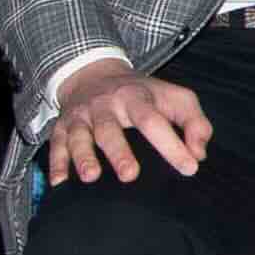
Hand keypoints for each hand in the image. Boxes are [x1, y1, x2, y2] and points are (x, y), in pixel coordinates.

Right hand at [45, 58, 209, 185]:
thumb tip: (199, 154)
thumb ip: (195, 123)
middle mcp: (106, 105)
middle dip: (119, 152)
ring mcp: (82, 116)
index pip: (154, 121)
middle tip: (129, 176)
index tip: (189, 168)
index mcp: (137, 97)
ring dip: (83, 157)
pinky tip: (59, 182)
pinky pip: (56, 144)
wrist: (96, 73)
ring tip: (91, 177)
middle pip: (110, 128)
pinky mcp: (62, 126)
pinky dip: (56, 162)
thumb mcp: (176, 98)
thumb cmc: (145, 94)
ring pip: (80, 136)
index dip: (171, 145)